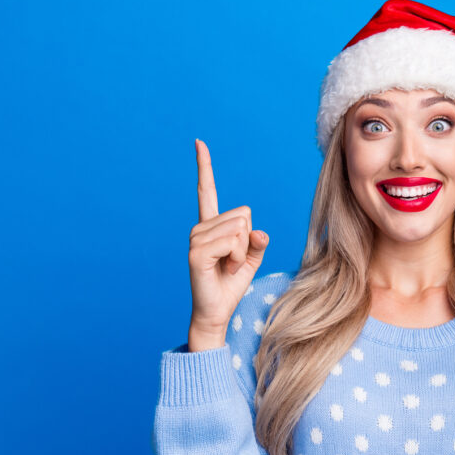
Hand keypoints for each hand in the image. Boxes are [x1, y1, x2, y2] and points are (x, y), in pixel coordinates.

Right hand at [187, 139, 269, 347]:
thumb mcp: (252, 259)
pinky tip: (224, 269)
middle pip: (244, 215)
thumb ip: (257, 241)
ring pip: (240, 229)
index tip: (198, 142)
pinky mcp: (196, 252)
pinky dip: (237, 259)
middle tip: (233, 261)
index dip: (205, 167)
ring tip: (227, 267)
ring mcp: (196, 238)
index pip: (208, 190)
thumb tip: (258, 232)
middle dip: (248, 241)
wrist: (217, 311)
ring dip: (242, 253)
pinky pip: (232, 243)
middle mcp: (201, 227)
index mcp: (212, 225)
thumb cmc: (232, 284)